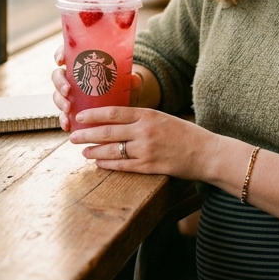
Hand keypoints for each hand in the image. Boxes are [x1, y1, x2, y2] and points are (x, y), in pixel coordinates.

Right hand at [51, 44, 141, 131]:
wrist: (123, 103)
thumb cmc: (121, 85)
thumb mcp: (126, 81)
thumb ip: (131, 79)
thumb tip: (135, 79)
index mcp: (82, 63)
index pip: (66, 53)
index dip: (60, 55)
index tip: (61, 60)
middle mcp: (73, 77)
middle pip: (58, 75)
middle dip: (59, 83)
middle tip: (67, 90)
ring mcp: (70, 94)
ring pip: (57, 94)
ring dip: (59, 101)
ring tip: (68, 109)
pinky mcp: (71, 110)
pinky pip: (62, 113)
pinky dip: (62, 119)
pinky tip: (67, 125)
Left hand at [69, 104, 217, 178]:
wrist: (205, 152)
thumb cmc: (184, 133)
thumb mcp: (162, 117)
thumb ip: (141, 118)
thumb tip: (116, 119)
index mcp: (147, 114)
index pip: (114, 112)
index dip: (94, 115)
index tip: (80, 117)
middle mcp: (144, 130)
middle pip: (108, 132)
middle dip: (87, 135)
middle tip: (73, 137)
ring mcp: (146, 149)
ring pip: (112, 150)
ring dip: (94, 151)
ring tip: (83, 152)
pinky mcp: (150, 166)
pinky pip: (123, 166)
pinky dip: (108, 164)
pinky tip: (98, 162)